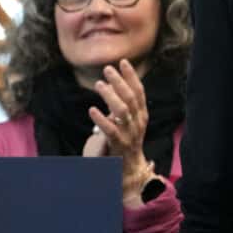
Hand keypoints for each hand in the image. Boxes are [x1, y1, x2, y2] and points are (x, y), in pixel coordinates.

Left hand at [86, 60, 152, 200]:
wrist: (127, 171)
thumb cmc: (122, 142)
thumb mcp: (124, 121)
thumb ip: (119, 105)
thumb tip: (110, 85)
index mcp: (141, 115)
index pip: (139, 92)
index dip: (131, 76)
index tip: (123, 61)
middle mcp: (138, 123)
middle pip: (131, 98)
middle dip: (120, 81)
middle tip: (107, 68)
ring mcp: (130, 134)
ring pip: (123, 111)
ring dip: (111, 96)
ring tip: (99, 84)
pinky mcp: (118, 145)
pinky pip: (111, 130)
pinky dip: (101, 118)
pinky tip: (92, 109)